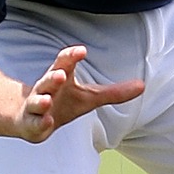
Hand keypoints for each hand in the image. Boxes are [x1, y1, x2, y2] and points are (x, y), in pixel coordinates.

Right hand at [19, 45, 144, 142]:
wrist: (31, 119)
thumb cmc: (64, 103)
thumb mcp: (90, 97)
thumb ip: (114, 92)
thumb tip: (142, 86)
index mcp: (61, 77)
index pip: (64, 62)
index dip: (71, 56)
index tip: (81, 50)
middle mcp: (46, 89)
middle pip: (48, 80)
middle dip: (53, 77)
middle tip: (61, 74)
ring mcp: (36, 106)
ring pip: (37, 101)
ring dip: (42, 100)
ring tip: (48, 100)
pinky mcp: (31, 123)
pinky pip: (34, 123)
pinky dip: (40, 122)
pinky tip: (47, 122)